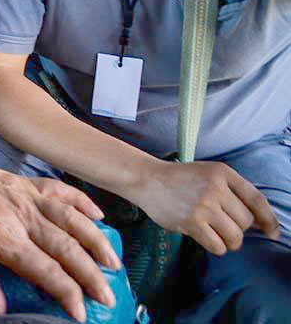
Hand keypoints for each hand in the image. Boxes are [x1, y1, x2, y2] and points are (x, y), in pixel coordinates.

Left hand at [0, 160, 118, 322]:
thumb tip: (0, 309)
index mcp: (3, 238)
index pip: (45, 270)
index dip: (67, 293)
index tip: (81, 312)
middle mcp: (21, 216)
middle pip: (66, 247)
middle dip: (91, 274)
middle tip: (108, 295)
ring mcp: (26, 196)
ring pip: (71, 218)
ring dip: (96, 240)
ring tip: (113, 262)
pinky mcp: (24, 183)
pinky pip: (59, 190)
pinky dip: (81, 201)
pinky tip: (98, 215)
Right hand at [131, 159, 279, 254]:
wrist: (146, 179)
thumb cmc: (179, 179)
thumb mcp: (208, 174)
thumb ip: (232, 191)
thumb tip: (259, 222)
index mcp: (222, 172)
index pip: (256, 199)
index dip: (269, 219)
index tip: (273, 233)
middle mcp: (215, 187)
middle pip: (246, 221)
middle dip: (239, 229)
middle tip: (224, 226)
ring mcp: (203, 205)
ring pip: (234, 236)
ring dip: (229, 241)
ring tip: (217, 235)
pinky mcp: (191, 222)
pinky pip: (217, 246)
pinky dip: (216, 247)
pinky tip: (206, 238)